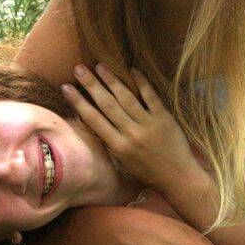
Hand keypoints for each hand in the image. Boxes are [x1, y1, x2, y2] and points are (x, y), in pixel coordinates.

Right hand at [60, 63, 202, 197]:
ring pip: (126, 98)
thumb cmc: (148, 172)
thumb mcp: (123, 163)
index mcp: (118, 147)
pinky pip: (151, 96)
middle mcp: (131, 134)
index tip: (65, 87)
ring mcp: (148, 125)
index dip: (78, 102)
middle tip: (78, 68)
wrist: (178, 178)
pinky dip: (141, 82)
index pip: (93, 120)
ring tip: (99, 66)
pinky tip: (132, 70)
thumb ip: (110, 142)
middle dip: (91, 85)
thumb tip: (94, 122)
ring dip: (112, 80)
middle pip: (107, 104)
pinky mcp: (164, 118)